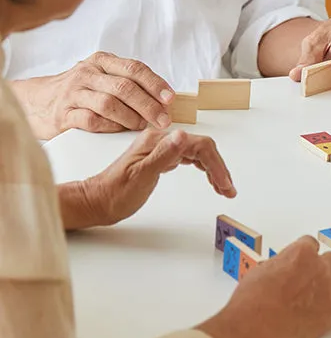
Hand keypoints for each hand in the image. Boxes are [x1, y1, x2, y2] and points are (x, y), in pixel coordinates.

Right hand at [14, 51, 172, 138]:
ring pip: (109, 103)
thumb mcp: (102, 77)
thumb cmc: (80, 91)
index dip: (155, 84)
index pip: (134, 68)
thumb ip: (128, 82)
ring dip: (131, 117)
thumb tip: (164, 99)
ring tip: (142, 126)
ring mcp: (73, 93)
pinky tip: (120, 130)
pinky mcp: (63, 115)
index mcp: (101, 61)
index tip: (170, 98)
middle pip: (124, 87)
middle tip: (163, 120)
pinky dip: (111, 126)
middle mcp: (87, 74)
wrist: (37, 101)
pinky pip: (92, 121)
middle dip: (148, 105)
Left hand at [72, 128, 235, 228]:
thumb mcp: (141, 175)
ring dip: (213, 170)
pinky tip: (207, 177)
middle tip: (228, 189)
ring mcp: (161, 148)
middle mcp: (162, 140)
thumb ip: (164, 155)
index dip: (216, 165)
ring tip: (223, 188)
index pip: (200, 145)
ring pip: (197, 154)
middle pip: (202, 148)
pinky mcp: (160, 158)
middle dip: (219, 169)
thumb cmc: (115, 193)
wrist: (96, 202)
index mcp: (159, 139)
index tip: (224, 185)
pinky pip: (189, 159)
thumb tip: (184, 136)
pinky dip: (202, 169)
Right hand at [197, 236, 330, 337]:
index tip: (303, 261)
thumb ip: (279, 264)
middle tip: (312, 278)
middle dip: (323, 267)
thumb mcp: (260, 270)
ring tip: (326, 292)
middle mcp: (319, 267)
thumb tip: (281, 268)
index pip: (311, 244)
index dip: (306, 253)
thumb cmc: (252, 301)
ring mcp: (328, 290)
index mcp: (301, 253)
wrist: (254, 327)